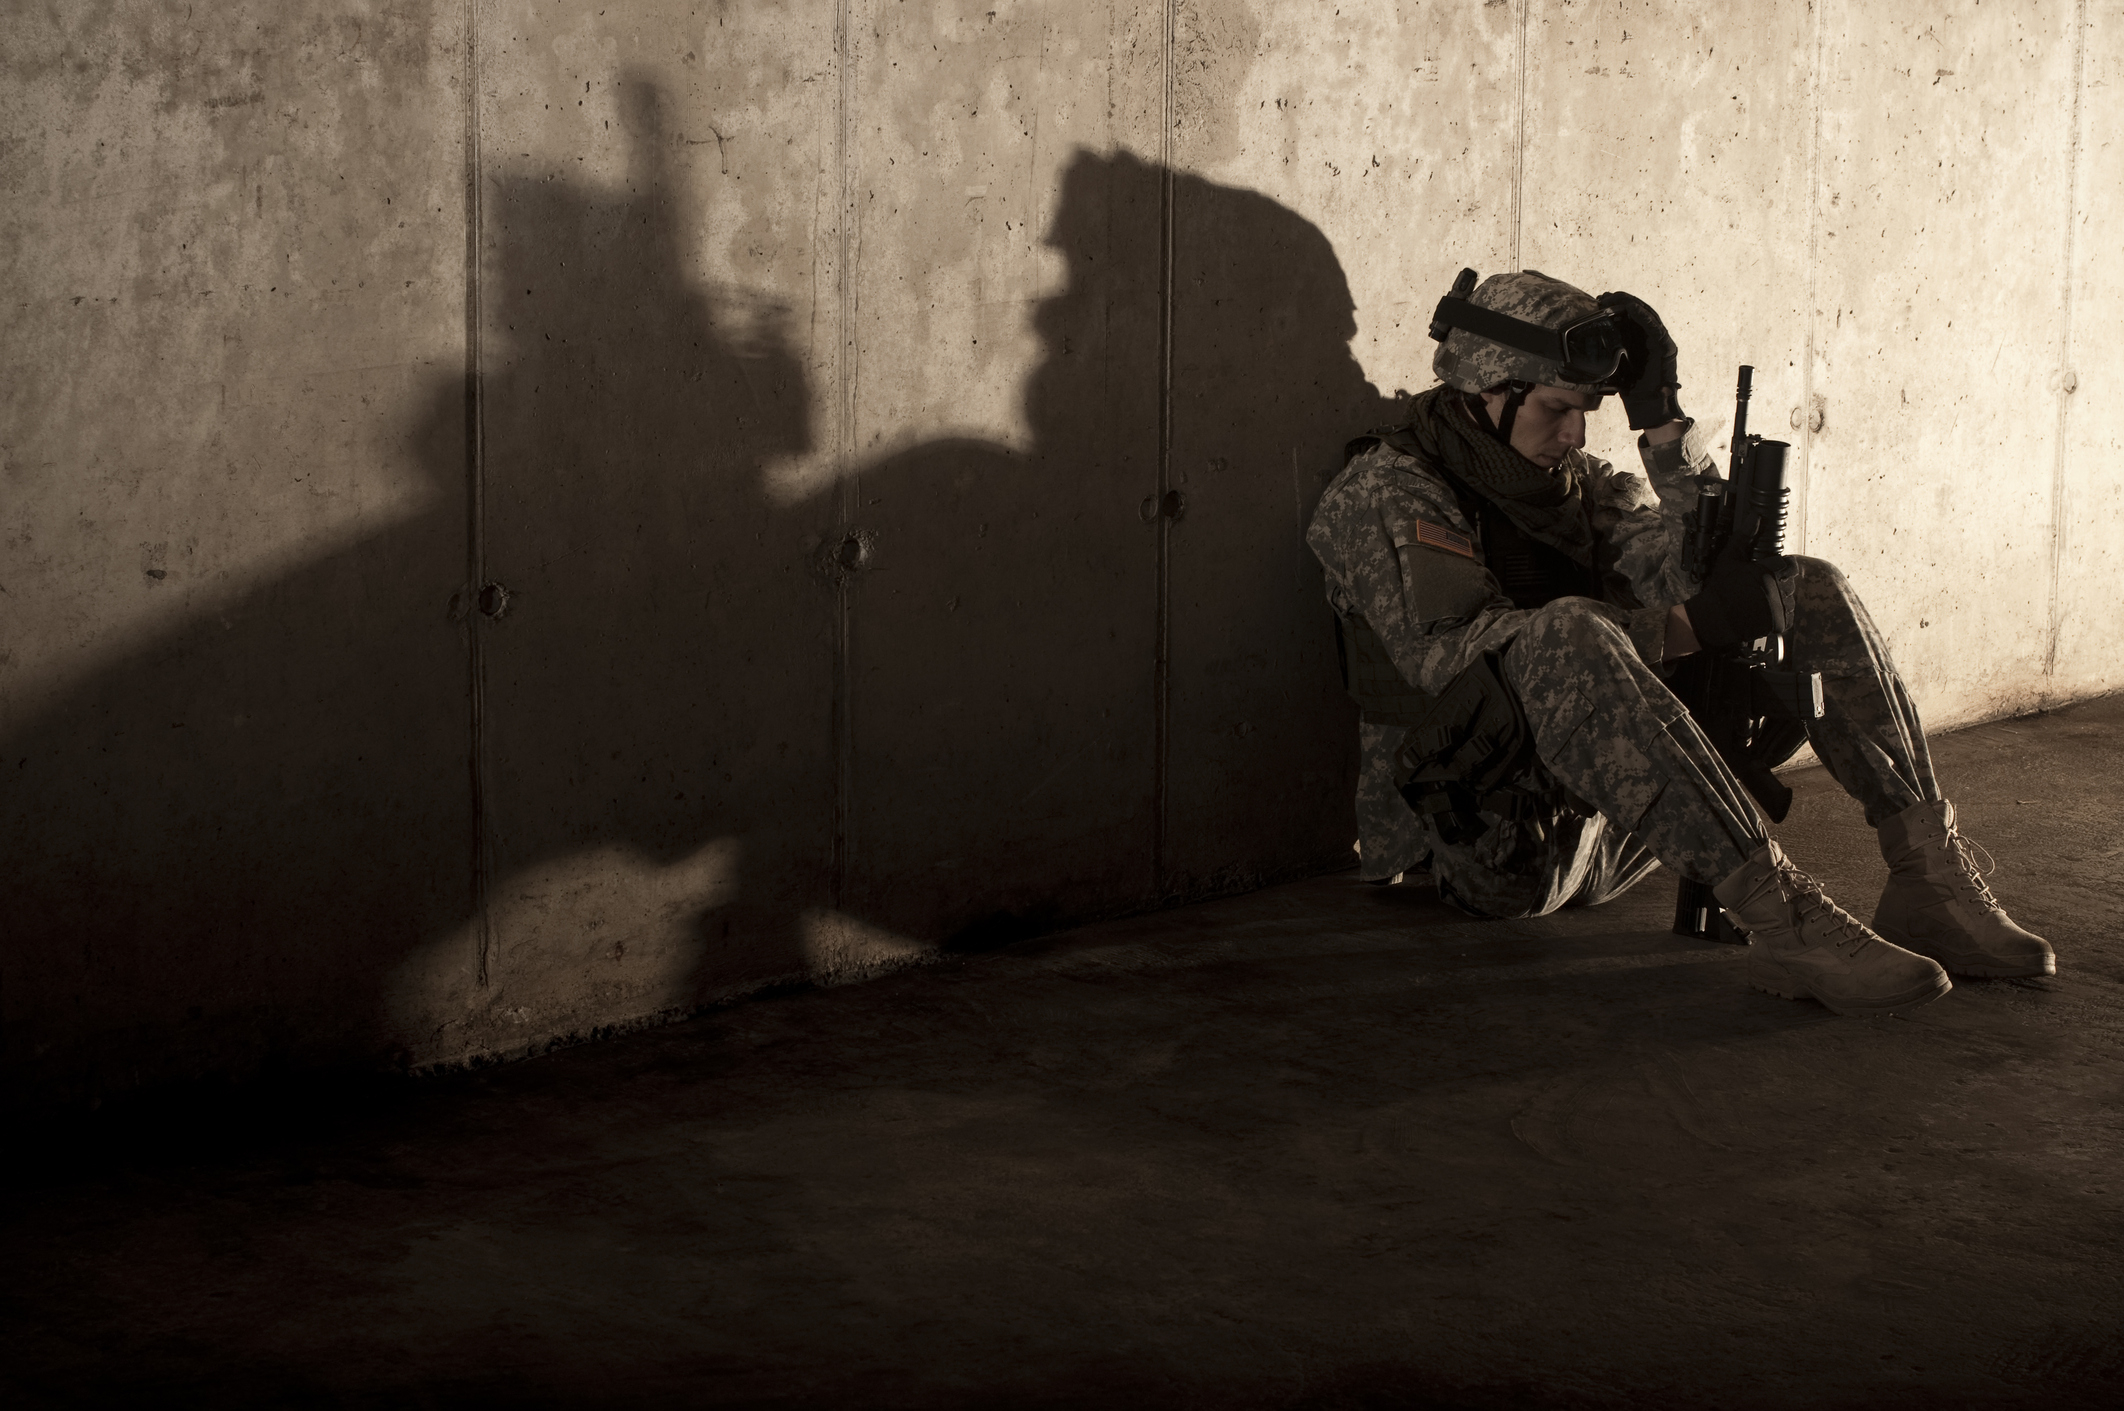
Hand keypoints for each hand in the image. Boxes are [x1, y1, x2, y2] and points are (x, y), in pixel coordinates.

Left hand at [1597, 290, 1684, 429]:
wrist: (1648, 406)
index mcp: (1640, 341)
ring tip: (1614, 296)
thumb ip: (1608, 355)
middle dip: (1620, 302)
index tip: (1598, 302)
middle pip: (1637, 313)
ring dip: (1629, 304)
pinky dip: (1642, 315)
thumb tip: (1583, 351)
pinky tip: (1631, 307)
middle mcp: (1651, 338)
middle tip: (1603, 296)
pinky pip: (1654, 326)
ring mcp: (1660, 341)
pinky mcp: (1665, 346)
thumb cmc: (1631, 389)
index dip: (1615, 308)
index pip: (1628, 318)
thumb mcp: (1614, 367)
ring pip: (1645, 315)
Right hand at [1682, 536, 1780, 649]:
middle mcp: (1780, 589)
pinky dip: (1776, 616)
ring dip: (1779, 601)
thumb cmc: (1721, 589)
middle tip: (1757, 590)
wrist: (1715, 619)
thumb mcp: (1730, 559)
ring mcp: (1781, 607)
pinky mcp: (1780, 623)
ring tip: (1758, 602)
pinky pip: (1786, 617)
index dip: (1778, 569)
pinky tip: (1760, 613)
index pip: (1789, 565)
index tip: (1765, 574)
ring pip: (1789, 600)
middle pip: (1789, 583)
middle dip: (1777, 585)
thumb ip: (1745, 537)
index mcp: (1772, 571)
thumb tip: (1755, 517)